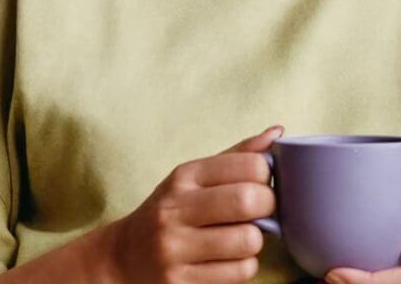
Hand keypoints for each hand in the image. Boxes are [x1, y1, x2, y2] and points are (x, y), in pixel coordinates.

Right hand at [102, 125, 284, 283]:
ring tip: (240, 237)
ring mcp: (175, 249)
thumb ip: (237, 156)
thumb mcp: (193, 178)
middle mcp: (175, 210)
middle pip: (249, 201)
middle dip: (268, 207)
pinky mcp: (181, 283)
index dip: (267, 175)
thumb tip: (278, 132)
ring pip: (249, 241)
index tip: (261, 184)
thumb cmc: (169, 212)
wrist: (123, 257)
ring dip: (255, 241)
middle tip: (261, 212)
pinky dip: (244, 266)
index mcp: (183, 177)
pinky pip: (240, 272)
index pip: (249, 164)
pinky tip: (227, 260)